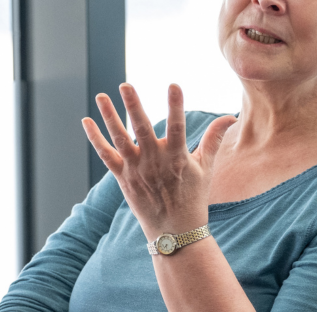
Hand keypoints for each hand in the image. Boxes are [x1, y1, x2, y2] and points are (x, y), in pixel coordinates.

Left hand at [83, 83, 236, 238]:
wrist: (175, 232)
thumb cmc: (193, 198)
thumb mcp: (206, 168)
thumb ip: (213, 139)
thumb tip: (230, 117)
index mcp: (177, 158)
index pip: (178, 126)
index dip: (176, 105)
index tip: (174, 85)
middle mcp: (154, 162)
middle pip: (142, 129)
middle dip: (133, 106)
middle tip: (125, 85)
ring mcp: (136, 170)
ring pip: (120, 139)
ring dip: (110, 117)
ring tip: (101, 96)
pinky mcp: (123, 178)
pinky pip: (105, 155)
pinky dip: (95, 139)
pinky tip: (86, 121)